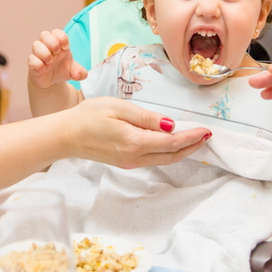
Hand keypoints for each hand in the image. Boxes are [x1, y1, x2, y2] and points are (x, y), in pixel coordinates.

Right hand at [27, 29, 87, 88]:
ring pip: (36, 44)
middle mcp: (47, 47)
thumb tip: (78, 74)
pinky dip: (38, 64)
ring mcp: (38, 55)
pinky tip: (43, 69)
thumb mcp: (74, 71)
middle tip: (57, 53)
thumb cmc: (61, 70)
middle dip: (52, 43)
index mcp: (58, 44)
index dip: (62, 38)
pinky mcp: (32, 64)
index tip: (65, 48)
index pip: (57, 32)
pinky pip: (31, 59)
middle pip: (44, 34)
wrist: (51, 82)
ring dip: (45, 53)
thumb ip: (80, 72)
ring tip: (50, 62)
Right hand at [59, 96, 210, 168]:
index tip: (206, 130)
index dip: (192, 137)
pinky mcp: (125, 163)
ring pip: (164, 160)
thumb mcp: (119, 108)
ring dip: (182, 151)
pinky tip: (172, 144)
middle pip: (172, 155)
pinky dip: (168, 153)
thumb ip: (147, 118)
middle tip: (207, 136)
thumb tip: (171, 125)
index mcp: (135, 142)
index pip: (172, 142)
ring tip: (195, 140)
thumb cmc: (88, 116)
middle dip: (192, 146)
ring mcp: (130, 163)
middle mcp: (135, 157)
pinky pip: (153, 160)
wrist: (65, 136)